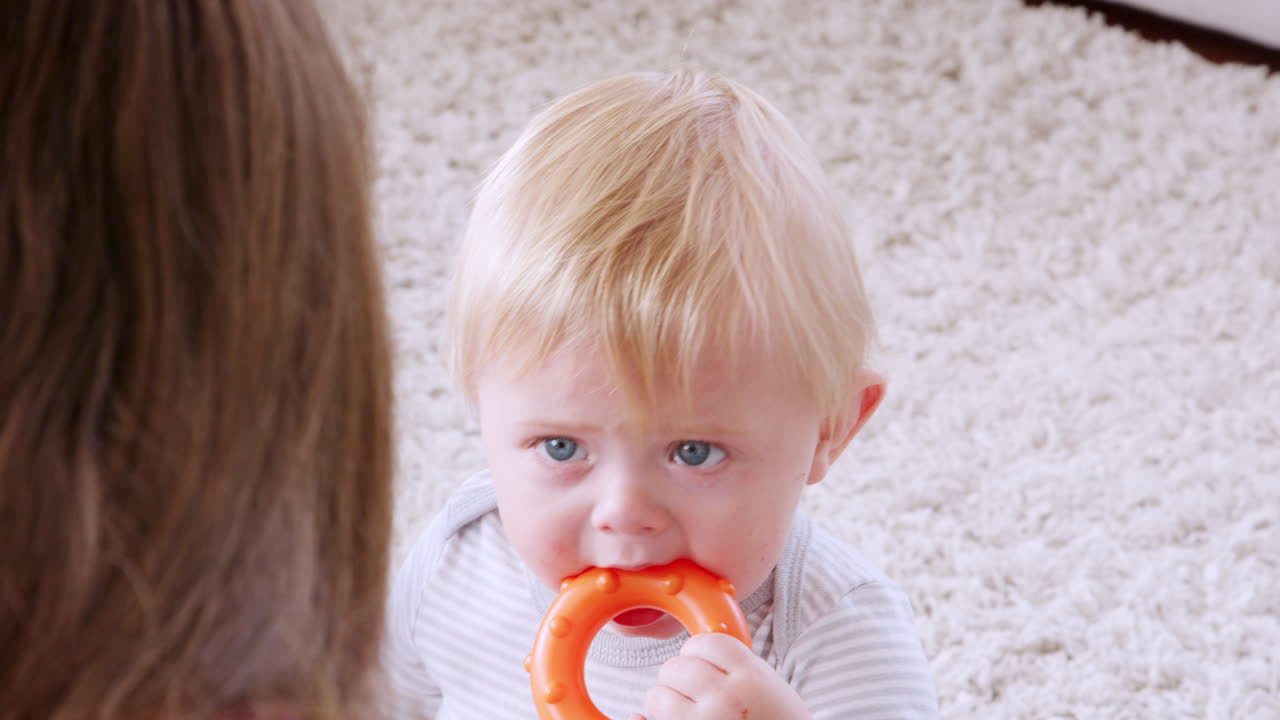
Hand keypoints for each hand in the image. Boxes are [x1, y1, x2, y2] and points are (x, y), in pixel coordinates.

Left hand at [629, 633, 810, 719]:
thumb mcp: (767, 684)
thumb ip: (735, 665)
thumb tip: (692, 653)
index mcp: (750, 675)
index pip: (705, 643)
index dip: (697, 651)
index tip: (699, 663)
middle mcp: (727, 697)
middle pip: (677, 667)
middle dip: (678, 676)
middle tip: (690, 689)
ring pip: (659, 695)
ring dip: (664, 700)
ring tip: (682, 708)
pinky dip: (653, 719)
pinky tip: (667, 718)